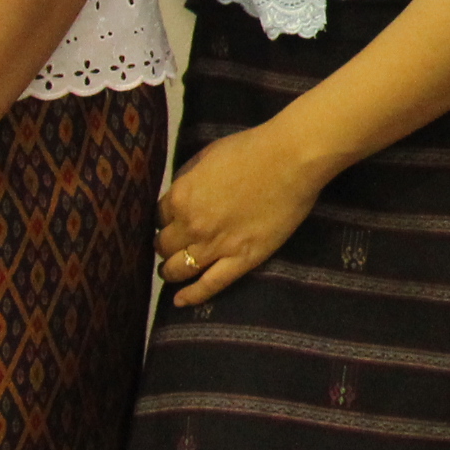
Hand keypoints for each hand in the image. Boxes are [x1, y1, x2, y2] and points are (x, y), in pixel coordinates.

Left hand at [156, 119, 333, 307]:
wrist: (290, 160)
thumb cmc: (251, 149)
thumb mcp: (207, 154)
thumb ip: (187, 176)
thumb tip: (179, 192)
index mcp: (181, 197)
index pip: (159, 217)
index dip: (164, 220)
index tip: (169, 223)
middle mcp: (191, 226)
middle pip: (164, 246)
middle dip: (164, 246)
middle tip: (169, 247)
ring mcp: (215, 247)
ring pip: (179, 269)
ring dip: (170, 271)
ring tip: (170, 272)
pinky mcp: (241, 260)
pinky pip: (210, 285)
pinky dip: (191, 296)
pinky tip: (180, 301)